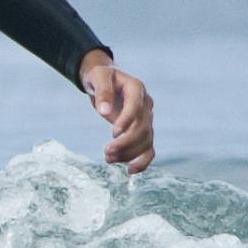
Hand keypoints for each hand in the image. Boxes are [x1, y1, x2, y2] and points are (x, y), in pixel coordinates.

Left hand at [79, 53, 154, 171]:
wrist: (105, 80)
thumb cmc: (101, 77)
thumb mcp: (98, 77)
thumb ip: (102, 92)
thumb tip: (105, 111)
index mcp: (136, 88)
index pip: (136, 107)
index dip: (127, 121)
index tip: (113, 133)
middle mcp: (146, 104)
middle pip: (143, 128)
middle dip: (126, 142)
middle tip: (106, 152)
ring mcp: (146, 118)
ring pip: (146, 141)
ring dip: (129, 153)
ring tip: (108, 159)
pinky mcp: (142, 130)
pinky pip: (149, 148)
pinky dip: (143, 161)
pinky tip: (130, 171)